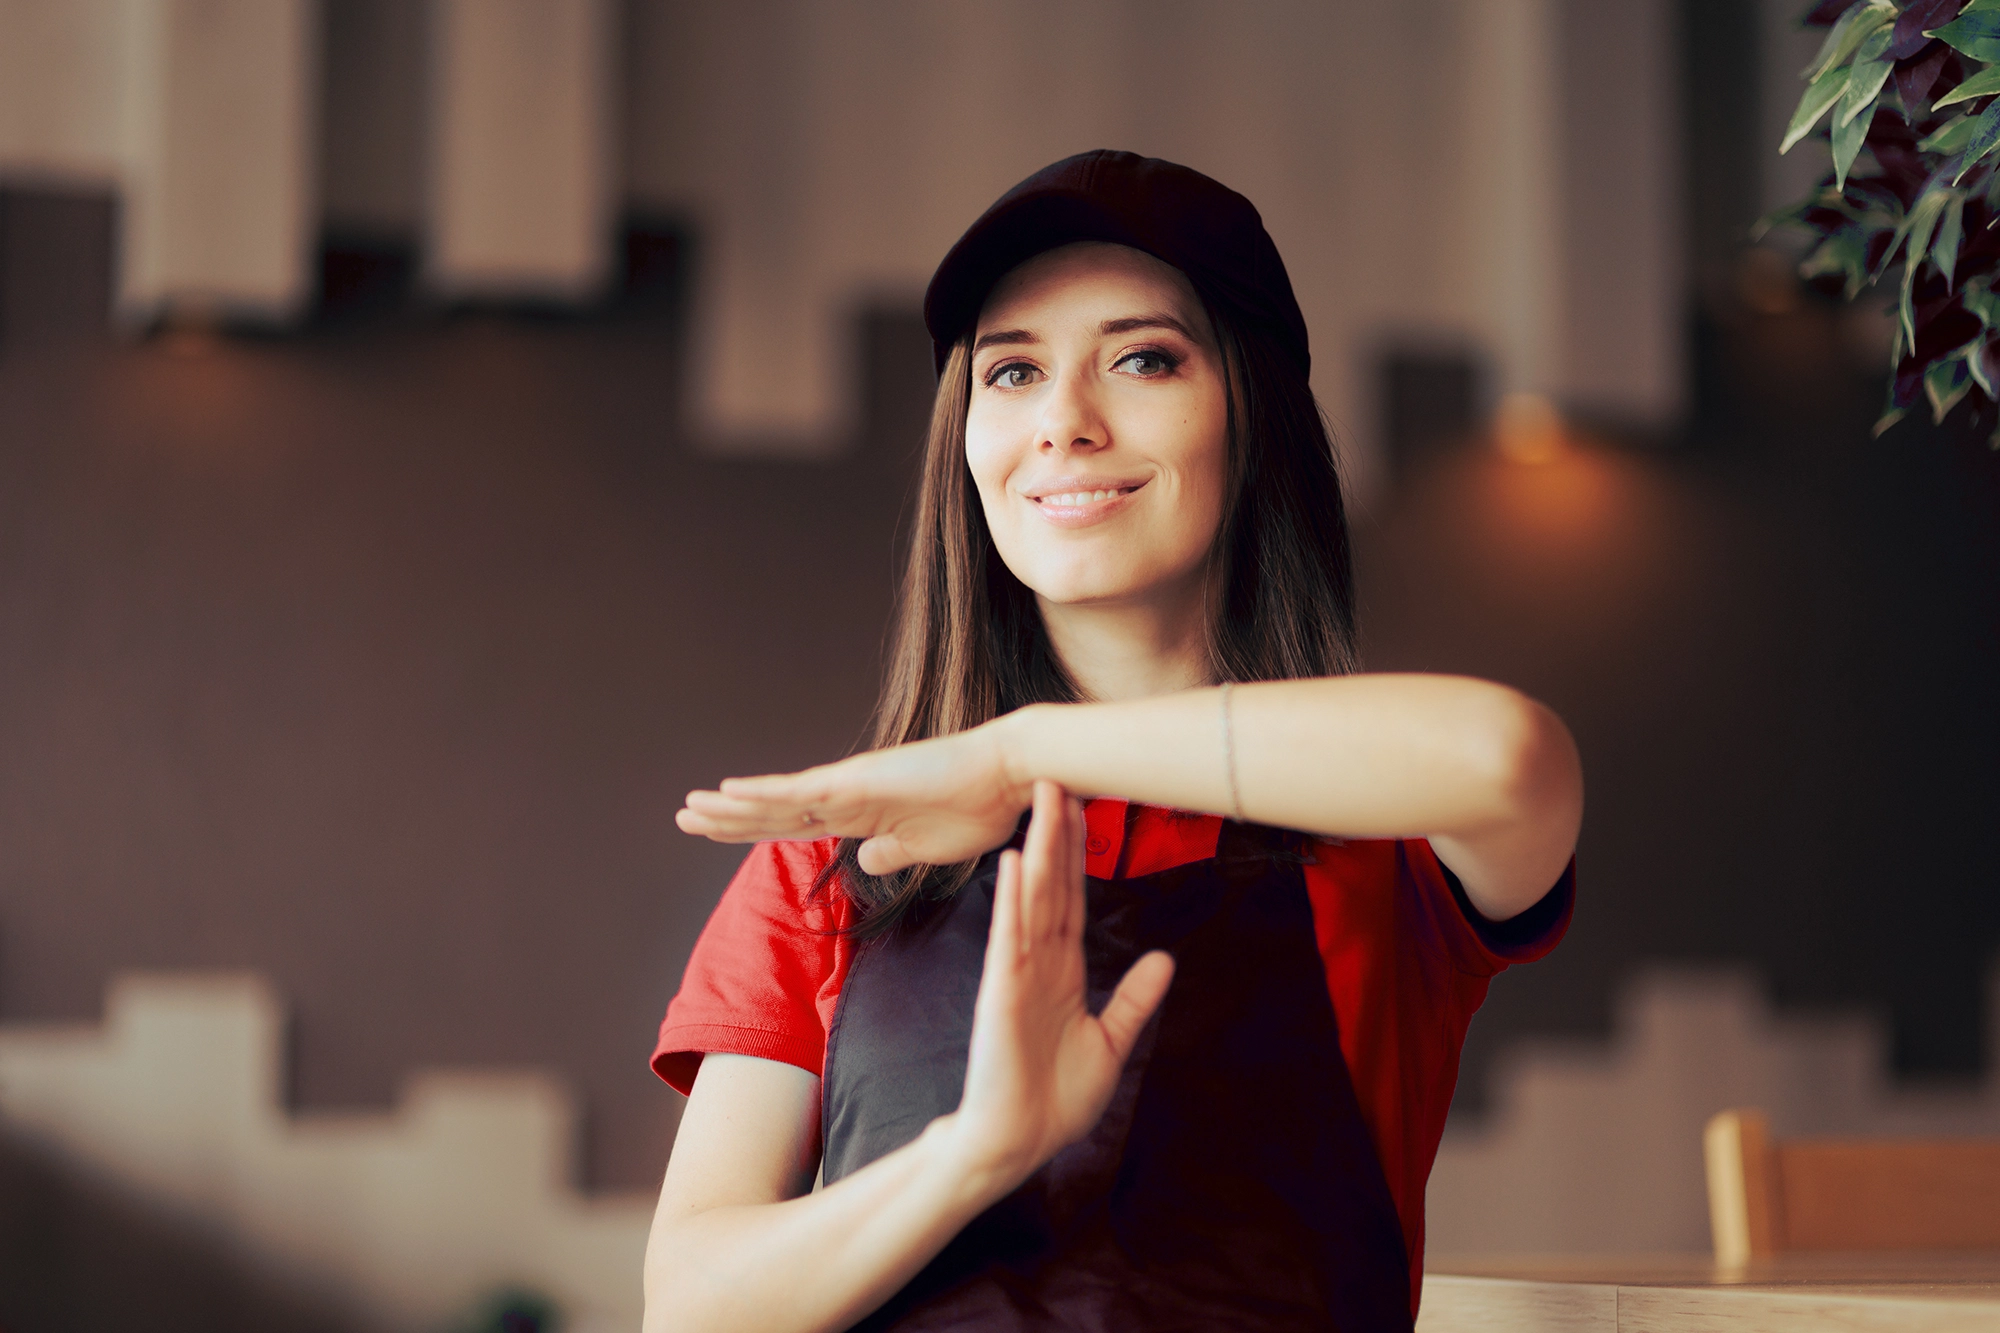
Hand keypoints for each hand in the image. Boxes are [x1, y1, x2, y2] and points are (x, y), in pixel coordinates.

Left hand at [676, 717, 1037, 874]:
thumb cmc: (978, 809)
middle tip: (684, 817)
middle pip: (774, 813)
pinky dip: (762, 792)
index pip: (795, 827)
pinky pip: (801, 790)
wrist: (1008, 776)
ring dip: (730, 807)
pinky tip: (728, 792)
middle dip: (727, 819)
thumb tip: (862, 860)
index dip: (755, 831)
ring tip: (689, 807)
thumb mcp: (926, 850)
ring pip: (777, 801)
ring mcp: (850, 786)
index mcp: (862, 816)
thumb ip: (891, 854)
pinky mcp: (859, 781)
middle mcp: (847, 797)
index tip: (719, 834)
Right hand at [940, 782, 1174, 1190]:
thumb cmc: (1055, 1097)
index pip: (1071, 899)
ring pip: (1031, 900)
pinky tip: (1013, 865)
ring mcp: (1017, 974)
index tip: (1082, 808)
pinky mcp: (1001, 993)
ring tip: (1043, 802)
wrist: (1018, 1142)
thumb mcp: (1110, 1042)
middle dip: (1056, 834)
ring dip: (1037, 850)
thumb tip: (1166, 958)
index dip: (1076, 854)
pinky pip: (1008, 940)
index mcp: (1063, 971)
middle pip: (1051, 886)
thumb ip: (1134, 999)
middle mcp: (1038, 962)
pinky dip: (1011, 902)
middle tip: (1059, 779)